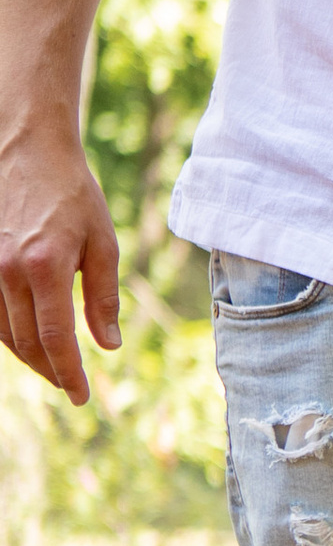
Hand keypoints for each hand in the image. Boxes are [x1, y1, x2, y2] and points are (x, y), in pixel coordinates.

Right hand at [0, 122, 120, 401]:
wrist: (27, 149)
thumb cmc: (72, 194)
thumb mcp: (102, 242)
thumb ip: (103, 297)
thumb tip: (108, 346)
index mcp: (46, 267)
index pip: (55, 339)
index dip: (68, 374)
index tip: (82, 397)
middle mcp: (7, 271)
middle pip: (26, 343)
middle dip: (50, 371)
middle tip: (71, 387)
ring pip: (2, 333)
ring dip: (27, 357)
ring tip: (52, 369)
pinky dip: (7, 334)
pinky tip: (25, 341)